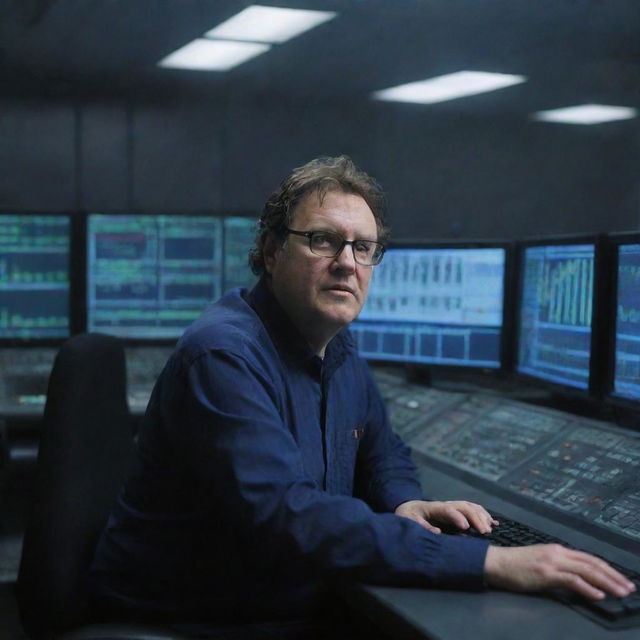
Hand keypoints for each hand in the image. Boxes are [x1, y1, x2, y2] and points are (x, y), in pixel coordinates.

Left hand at [394, 499, 497, 534]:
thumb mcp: (407, 519)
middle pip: (463, 506)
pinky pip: (473, 510)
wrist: (408, 508)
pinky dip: (484, 515)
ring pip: (470, 507)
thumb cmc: (407, 515)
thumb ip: (420, 525)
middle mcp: (445, 505)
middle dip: (475, 517)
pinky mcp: (456, 512)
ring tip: (490, 528)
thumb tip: (437, 532)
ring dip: (482, 516)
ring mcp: (452, 507)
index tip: (466, 528)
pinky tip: (493, 523)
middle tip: (484, 532)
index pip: (448, 509)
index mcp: (433, 507)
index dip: (457, 517)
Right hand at [484, 544, 636, 599]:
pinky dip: (588, 588)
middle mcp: (557, 553)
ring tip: (621, 592)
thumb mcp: (541, 562)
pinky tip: (598, 595)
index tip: (622, 580)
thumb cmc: (516, 565)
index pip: (589, 558)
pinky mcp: (545, 573)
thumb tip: (578, 579)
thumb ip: (559, 567)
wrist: (496, 563)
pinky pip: (572, 580)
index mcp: (557, 550)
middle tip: (629, 587)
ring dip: (607, 582)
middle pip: (592, 563)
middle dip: (614, 576)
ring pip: (586, 570)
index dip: (608, 569)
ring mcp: (552, 562)